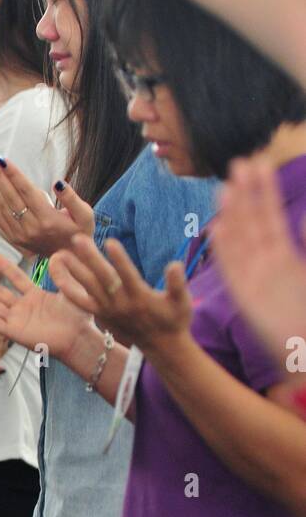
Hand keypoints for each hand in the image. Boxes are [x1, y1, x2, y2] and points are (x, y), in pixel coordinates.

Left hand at [0, 157, 93, 256]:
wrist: (69, 260)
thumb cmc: (80, 232)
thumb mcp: (85, 216)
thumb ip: (73, 199)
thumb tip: (58, 183)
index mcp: (48, 219)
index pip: (26, 192)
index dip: (13, 175)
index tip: (1, 159)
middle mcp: (30, 228)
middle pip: (8, 197)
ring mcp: (18, 235)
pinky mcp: (11, 238)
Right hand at [0, 253, 87, 362]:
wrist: (79, 339)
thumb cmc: (80, 318)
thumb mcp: (71, 290)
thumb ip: (62, 274)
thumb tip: (58, 254)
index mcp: (36, 297)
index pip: (18, 279)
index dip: (7, 268)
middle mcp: (24, 308)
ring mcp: (18, 320)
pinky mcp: (15, 333)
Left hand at [50, 233, 191, 355]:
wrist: (161, 347)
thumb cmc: (174, 320)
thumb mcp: (181, 302)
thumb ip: (177, 283)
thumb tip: (174, 265)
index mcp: (141, 298)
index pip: (128, 276)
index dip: (120, 259)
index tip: (110, 242)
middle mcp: (121, 304)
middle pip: (103, 279)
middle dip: (90, 259)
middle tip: (77, 239)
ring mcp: (109, 310)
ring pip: (88, 288)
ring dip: (74, 271)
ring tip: (60, 254)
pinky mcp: (101, 315)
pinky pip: (81, 301)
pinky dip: (69, 289)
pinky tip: (57, 274)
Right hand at [211, 156, 305, 369]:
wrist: (304, 353)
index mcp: (286, 258)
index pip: (272, 218)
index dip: (266, 192)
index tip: (260, 165)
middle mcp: (267, 265)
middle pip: (253, 223)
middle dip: (247, 195)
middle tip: (240, 164)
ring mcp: (254, 280)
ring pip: (240, 241)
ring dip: (233, 214)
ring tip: (227, 187)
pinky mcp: (245, 298)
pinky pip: (232, 270)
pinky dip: (225, 250)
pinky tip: (219, 229)